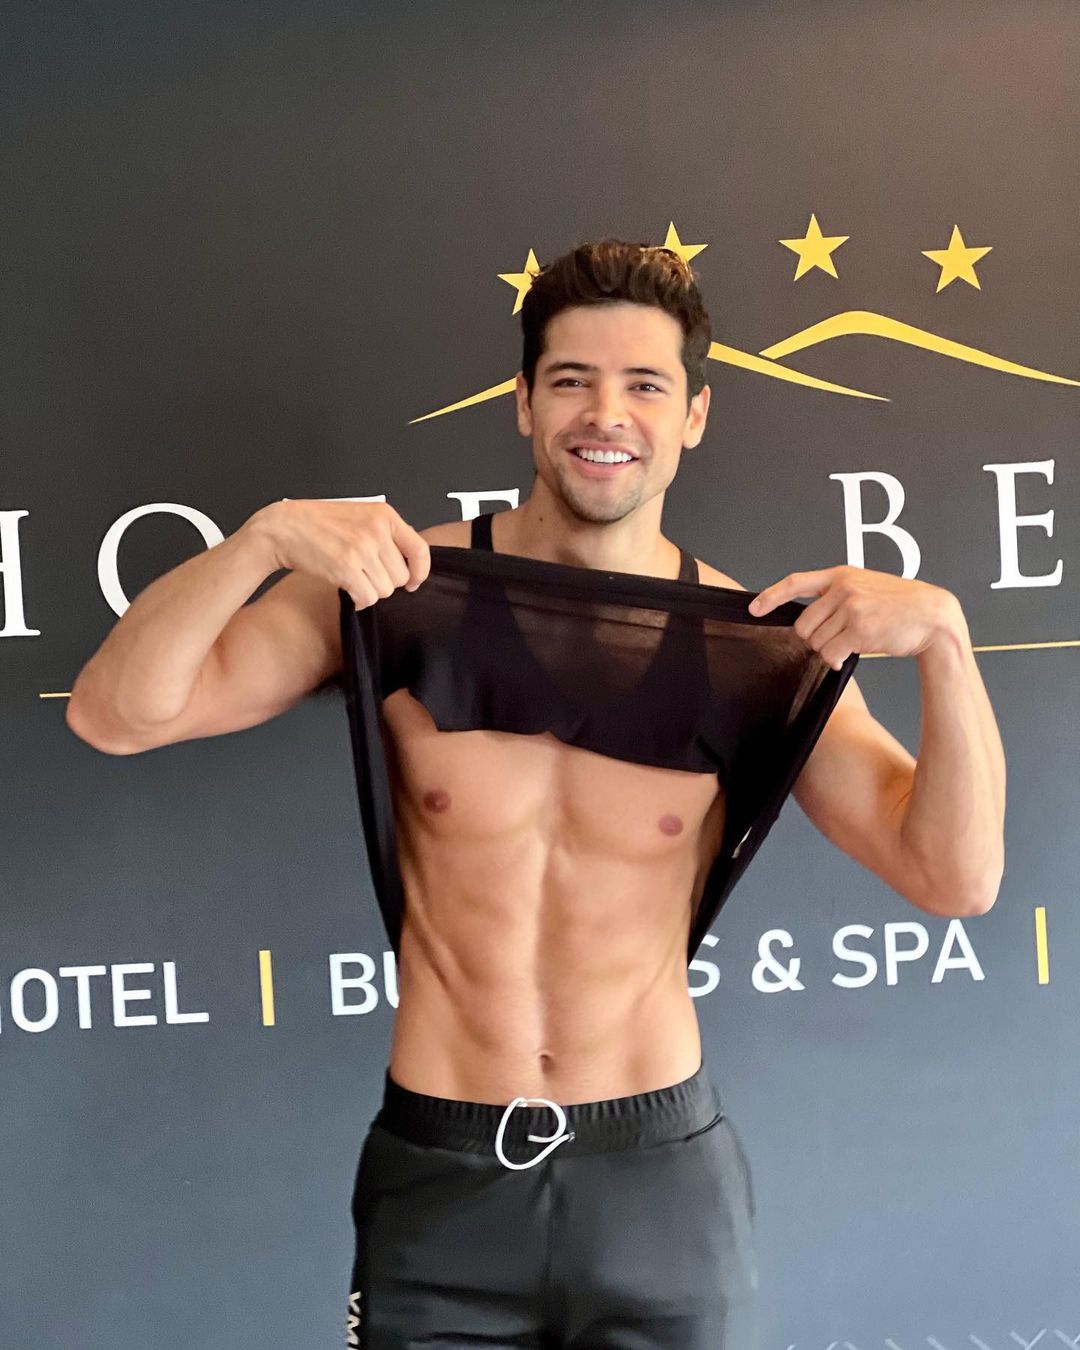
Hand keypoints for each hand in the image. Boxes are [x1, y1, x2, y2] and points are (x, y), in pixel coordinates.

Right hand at [248, 499, 430, 609]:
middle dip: (384, 582)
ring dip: (370, 591)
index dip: (420, 571)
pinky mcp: (346, 567)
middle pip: (400, 576)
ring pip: (385, 590)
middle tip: (365, 575)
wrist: (283, 528)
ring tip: (353, 578)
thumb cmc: (318, 524)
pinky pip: (367, 598)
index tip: (413, 582)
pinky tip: (349, 591)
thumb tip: (408, 565)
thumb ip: (385, 534)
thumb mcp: (360, 515)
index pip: (420, 549)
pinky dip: (359, 601)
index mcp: (384, 515)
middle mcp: (376, 530)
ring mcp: (362, 548)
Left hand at [747, 566, 957, 669]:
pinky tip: (851, 654)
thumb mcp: (866, 586)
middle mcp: (843, 588)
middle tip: (836, 639)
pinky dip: (837, 660)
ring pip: (816, 642)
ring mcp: (851, 608)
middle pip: (803, 625)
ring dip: (829, 650)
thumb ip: (837, 597)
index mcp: (841, 575)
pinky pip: (831, 654)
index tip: (754, 608)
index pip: (796, 582)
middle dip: (814, 639)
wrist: (933, 615)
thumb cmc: (899, 605)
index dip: (771, 596)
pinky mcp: (860, 629)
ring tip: (851, 642)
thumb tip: (808, 624)